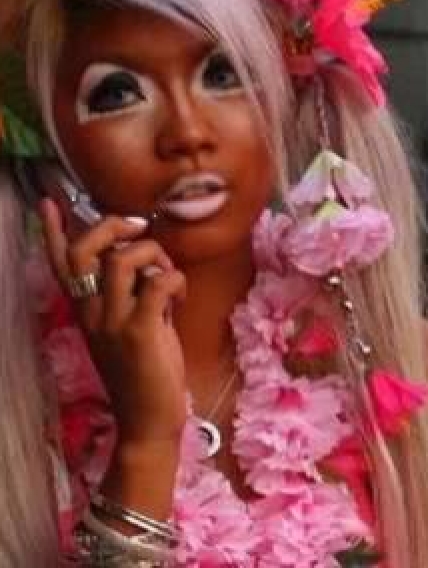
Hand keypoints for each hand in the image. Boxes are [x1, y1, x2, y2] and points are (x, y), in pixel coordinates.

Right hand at [39, 199, 187, 446]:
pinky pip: (157, 283)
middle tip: (139, 229)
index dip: (54, 232)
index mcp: (86, 311)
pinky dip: (175, 279)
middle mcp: (93, 313)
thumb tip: (145, 263)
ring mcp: (114, 322)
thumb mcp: (128, 328)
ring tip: (168, 274)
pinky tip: (180, 297)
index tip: (49, 204)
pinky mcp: (140, 332)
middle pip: (87, 251)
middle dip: (113, 226)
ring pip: (124, 259)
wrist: (147, 422)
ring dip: (155, 254)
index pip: (62, 265)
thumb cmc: (143, 372)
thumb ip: (130, 295)